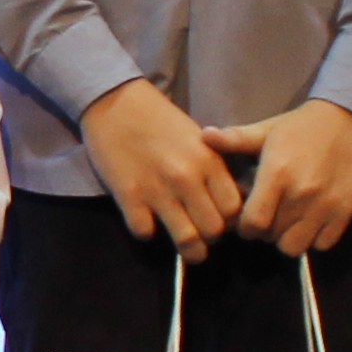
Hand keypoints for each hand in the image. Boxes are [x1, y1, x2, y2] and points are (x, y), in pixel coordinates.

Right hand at [80, 78, 245, 258]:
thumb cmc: (161, 120)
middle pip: (214, 230)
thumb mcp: (199, 139)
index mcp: (209, 161)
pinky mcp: (128, 196)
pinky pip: (145, 232)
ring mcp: (157, 190)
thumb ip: (214, 169)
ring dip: (188, 249)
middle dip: (211, 238)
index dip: (232, 221)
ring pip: (186, 240)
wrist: (116, 103)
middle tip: (204, 234)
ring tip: (187, 248)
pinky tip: (148, 222)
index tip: (223, 220)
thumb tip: (228, 204)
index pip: (234, 209)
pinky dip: (148, 232)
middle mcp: (187, 178)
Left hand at [207, 98, 351, 259]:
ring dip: (286, 238)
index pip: (252, 223)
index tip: (246, 219)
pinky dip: (313, 239)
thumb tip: (203, 135)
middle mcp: (300, 195)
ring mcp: (324, 207)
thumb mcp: (266, 129)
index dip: (244, 227)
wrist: (349, 119)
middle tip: (266, 217)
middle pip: (270, 237)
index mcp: (276, 174)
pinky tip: (309, 222)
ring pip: (295, 247)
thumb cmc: (301, 126)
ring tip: (287, 221)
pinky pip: (322, 245)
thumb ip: (235, 139)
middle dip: (263, 231)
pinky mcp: (345, 213)